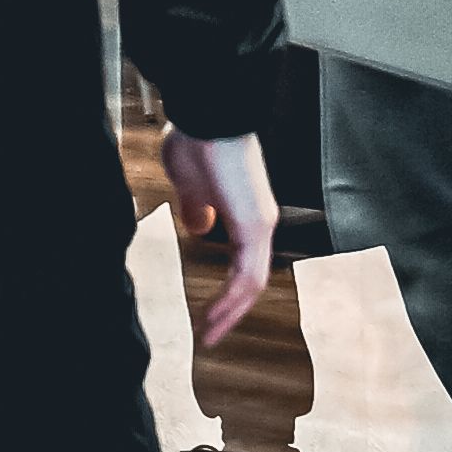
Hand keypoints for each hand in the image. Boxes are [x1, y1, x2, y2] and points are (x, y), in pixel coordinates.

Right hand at [160, 125, 276, 344]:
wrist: (206, 116)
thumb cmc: (196, 142)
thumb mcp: (190, 185)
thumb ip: (196, 209)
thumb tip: (198, 228)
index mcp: (245, 214)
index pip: (243, 265)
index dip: (227, 292)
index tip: (206, 314)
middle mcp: (260, 223)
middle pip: (251, 281)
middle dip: (229, 311)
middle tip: (208, 335)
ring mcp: (261, 225)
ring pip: (252, 283)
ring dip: (230, 311)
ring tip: (208, 333)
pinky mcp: (255, 225)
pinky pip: (249, 274)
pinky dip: (233, 299)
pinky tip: (215, 314)